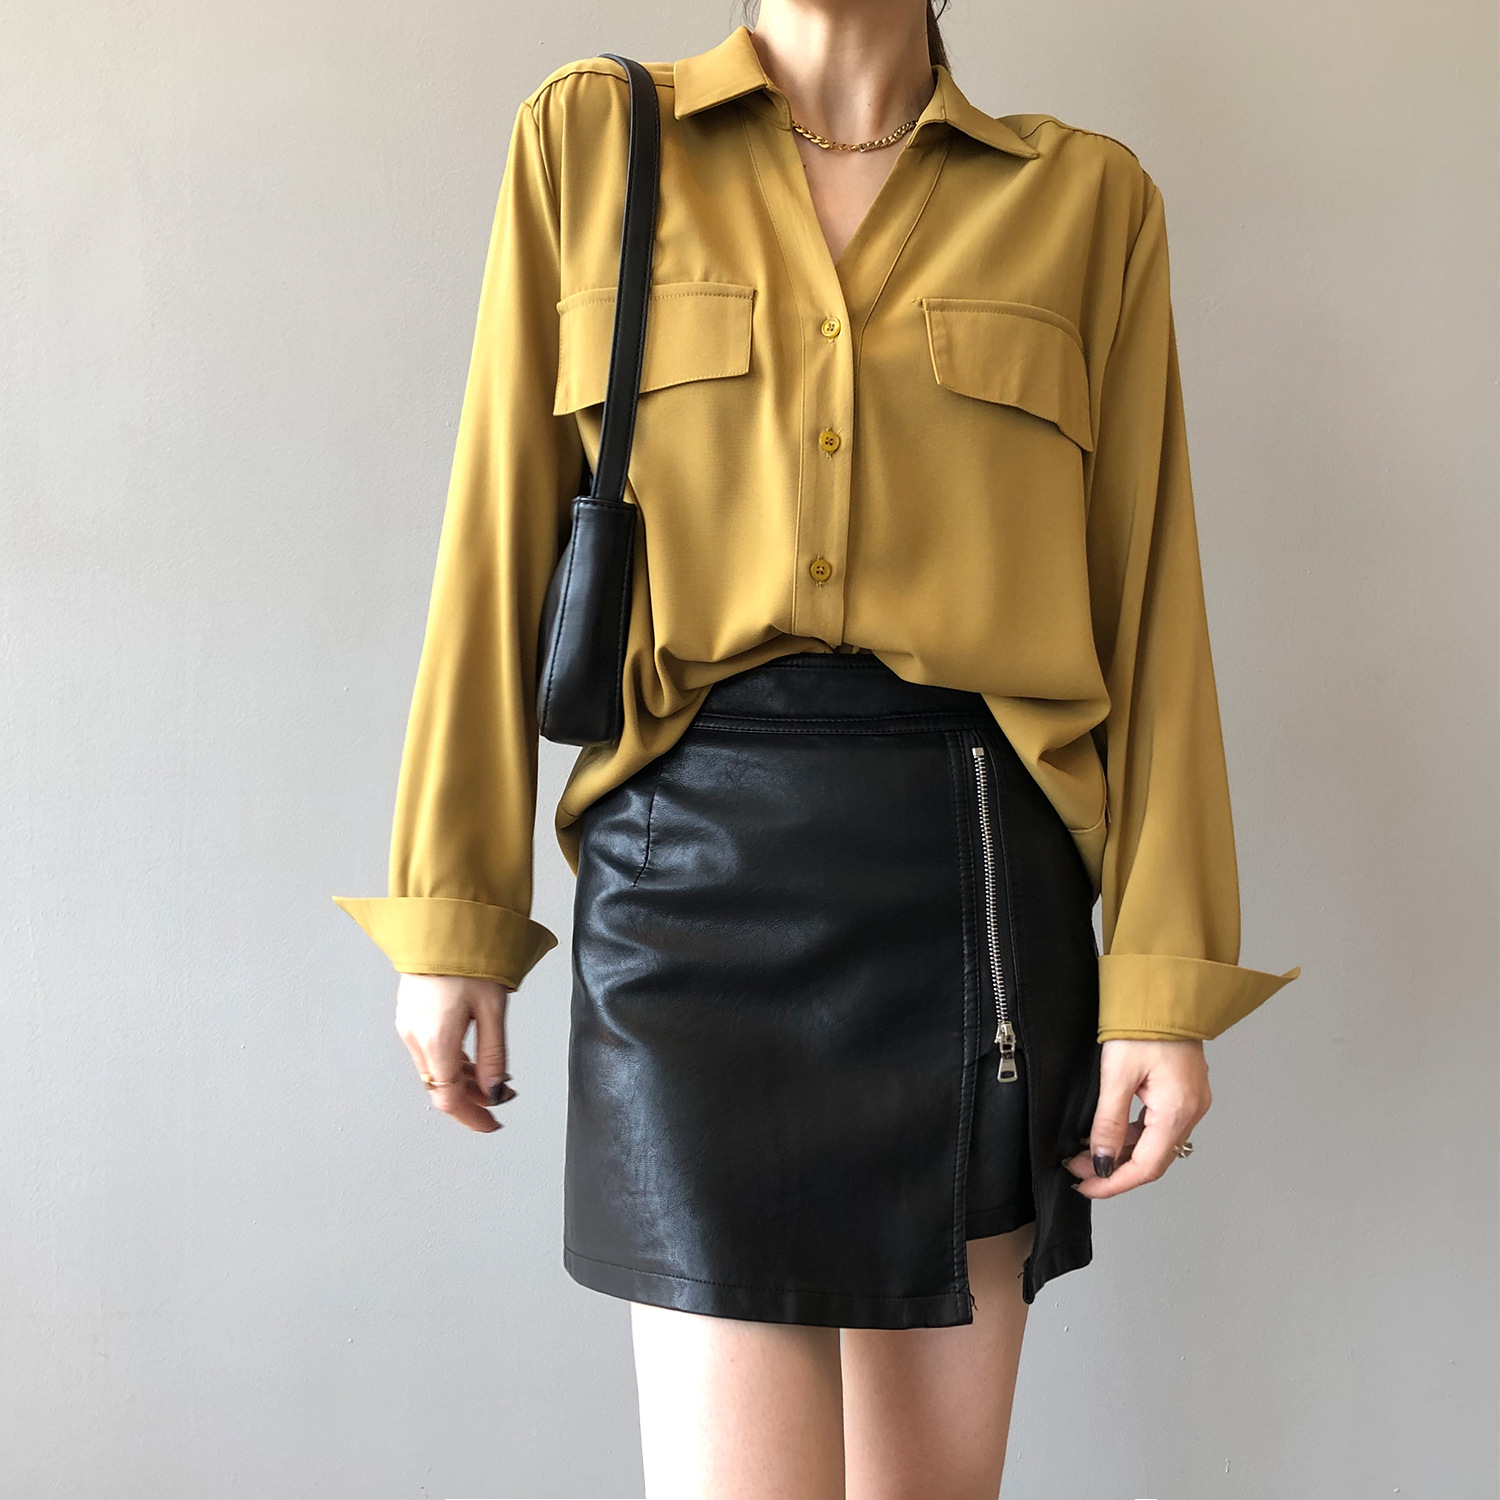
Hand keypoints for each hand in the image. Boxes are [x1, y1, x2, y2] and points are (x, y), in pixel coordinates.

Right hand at [395, 972, 515, 1133]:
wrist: (442, 927)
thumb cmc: (469, 959)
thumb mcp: (492, 1010)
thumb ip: (493, 1055)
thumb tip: (494, 1091)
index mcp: (436, 1039)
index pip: (448, 1098)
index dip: (471, 1116)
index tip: (492, 1124)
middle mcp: (415, 1038)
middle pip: (440, 1087)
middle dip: (470, 1099)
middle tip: (500, 1098)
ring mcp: (408, 1028)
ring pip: (434, 1071)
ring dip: (460, 1081)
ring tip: (491, 1077)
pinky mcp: (409, 1018)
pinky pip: (428, 1053)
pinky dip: (450, 1063)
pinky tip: (471, 1058)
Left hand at [1064, 1039, 1209, 1198]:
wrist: (1164, 988)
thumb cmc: (1144, 1023)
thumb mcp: (1117, 1074)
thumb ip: (1108, 1122)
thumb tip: (1101, 1161)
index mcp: (1178, 1111)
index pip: (1146, 1167)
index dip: (1114, 1182)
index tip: (1086, 1186)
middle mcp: (1191, 1111)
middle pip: (1152, 1158)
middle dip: (1114, 1169)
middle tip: (1079, 1168)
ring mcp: (1190, 1100)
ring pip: (1154, 1142)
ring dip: (1121, 1151)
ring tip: (1086, 1151)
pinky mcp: (1183, 1090)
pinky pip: (1158, 1124)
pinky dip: (1132, 1133)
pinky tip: (1109, 1131)